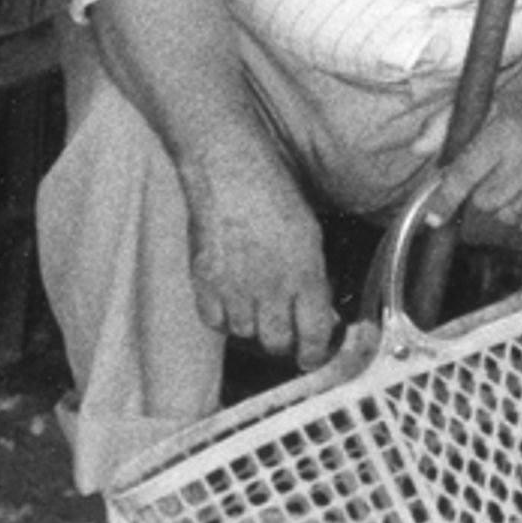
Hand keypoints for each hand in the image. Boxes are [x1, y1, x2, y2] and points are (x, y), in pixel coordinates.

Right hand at [183, 157, 338, 363]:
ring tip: (257, 309)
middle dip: (285, 342)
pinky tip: (231, 302)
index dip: (315, 352)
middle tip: (286, 333)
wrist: (228, 168)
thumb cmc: (272, 189)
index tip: (313, 354)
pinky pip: (214, 320)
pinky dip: (223, 318)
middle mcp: (270, 287)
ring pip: (245, 333)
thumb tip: (317, 304)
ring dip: (253, 327)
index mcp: (304, 274)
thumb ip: (313, 275)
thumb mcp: (309, 232)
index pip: (313, 334)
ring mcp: (234, 286)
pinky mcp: (204, 280)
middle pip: (277, 342)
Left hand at [433, 86, 521, 244]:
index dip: (445, 200)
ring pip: (507, 216)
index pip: (465, 176)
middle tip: (493, 174)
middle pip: (484, 202)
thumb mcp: (487, 106)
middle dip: (479, 193)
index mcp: (505, 135)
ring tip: (518, 178)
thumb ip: (445, 125)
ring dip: (504, 204)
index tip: (433, 219)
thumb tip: (416, 149)